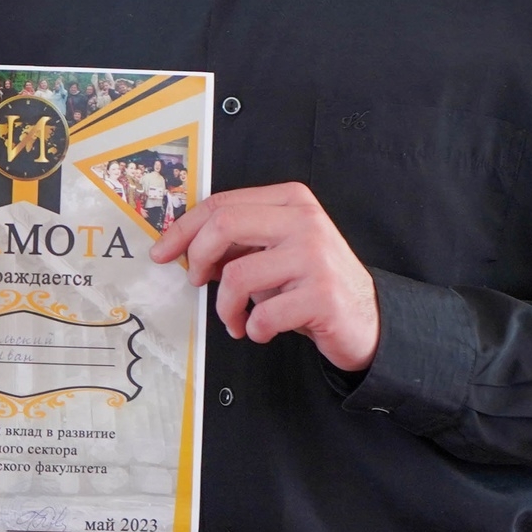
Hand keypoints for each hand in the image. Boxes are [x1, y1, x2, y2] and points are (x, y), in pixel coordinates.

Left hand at [151, 182, 380, 371]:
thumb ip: (238, 243)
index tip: (163, 251)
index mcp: (291, 201)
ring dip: (226, 307)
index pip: (222, 204)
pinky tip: (263, 330)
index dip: (183, 229)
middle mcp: (304, 221)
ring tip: (236, 319)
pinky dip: (254, 329)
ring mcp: (316, 257)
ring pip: (238, 275)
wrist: (368, 319)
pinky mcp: (323, 295)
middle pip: (225, 225)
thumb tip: (185, 248)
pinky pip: (264, 315)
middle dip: (197, 258)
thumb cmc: (312, 285)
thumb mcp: (275, 253)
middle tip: (197, 282)